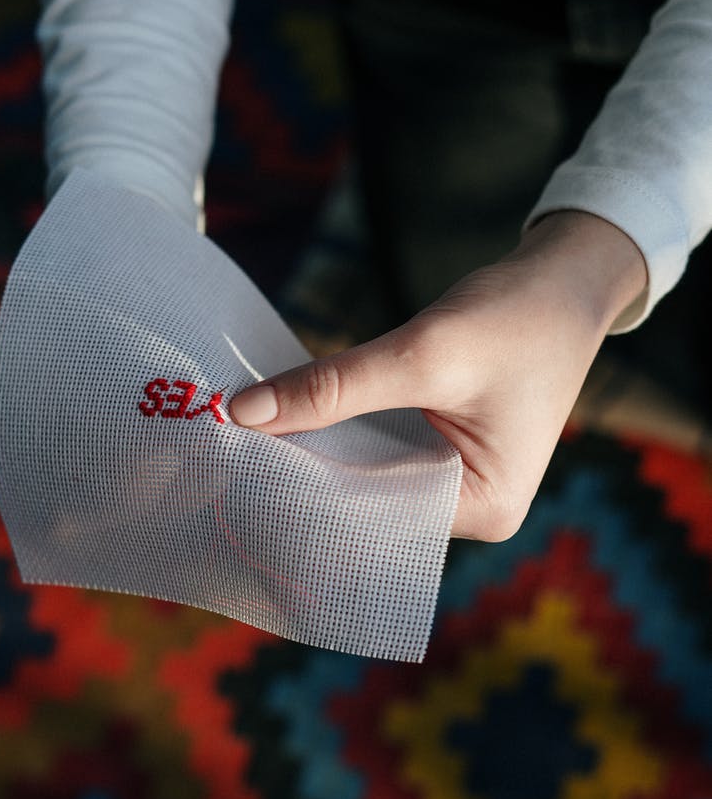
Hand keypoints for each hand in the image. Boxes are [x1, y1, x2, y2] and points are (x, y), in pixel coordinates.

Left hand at [230, 211, 646, 540]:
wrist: (566, 279)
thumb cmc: (517, 316)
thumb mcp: (423, 352)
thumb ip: (335, 387)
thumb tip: (244, 413)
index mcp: (485, 510)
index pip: (377, 518)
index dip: (309, 493)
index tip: (242, 470)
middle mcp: (472, 513)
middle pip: (369, 506)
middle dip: (308, 475)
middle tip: (231, 453)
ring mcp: (458, 488)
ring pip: (368, 481)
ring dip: (319, 455)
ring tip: (251, 439)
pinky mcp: (443, 458)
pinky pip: (378, 457)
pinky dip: (340, 437)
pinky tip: (291, 422)